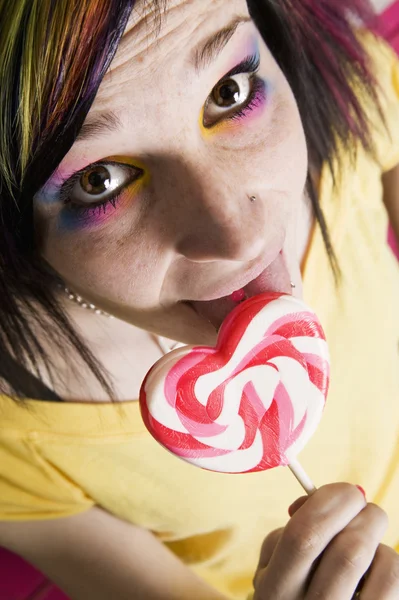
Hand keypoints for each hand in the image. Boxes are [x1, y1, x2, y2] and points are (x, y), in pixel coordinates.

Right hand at [252, 483, 398, 598]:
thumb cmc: (288, 592)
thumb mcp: (271, 566)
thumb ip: (290, 527)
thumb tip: (325, 496)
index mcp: (276, 591)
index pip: (305, 534)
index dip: (330, 501)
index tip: (344, 491)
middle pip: (350, 550)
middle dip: (364, 514)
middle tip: (362, 505)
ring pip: (384, 564)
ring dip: (377, 540)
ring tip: (364, 543)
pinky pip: (396, 582)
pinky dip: (388, 561)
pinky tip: (372, 568)